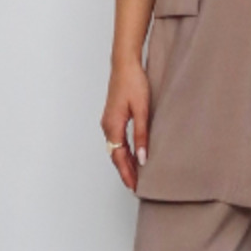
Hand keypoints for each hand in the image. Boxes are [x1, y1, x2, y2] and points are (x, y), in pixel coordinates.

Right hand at [101, 59, 150, 192]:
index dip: (127, 173)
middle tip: (136, 186)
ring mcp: (108, 121)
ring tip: (136, 174)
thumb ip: (142, 135)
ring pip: (116, 148)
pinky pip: (117, 140)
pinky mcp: (112, 117)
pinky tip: (133, 154)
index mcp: (113, 126)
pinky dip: (124, 151)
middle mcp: (107, 126)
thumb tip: (143, 158)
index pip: (120, 157)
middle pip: (116, 155)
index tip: (134, 186)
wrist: (125, 64)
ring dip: (125, 162)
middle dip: (125, 171)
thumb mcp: (142, 110)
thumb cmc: (133, 83)